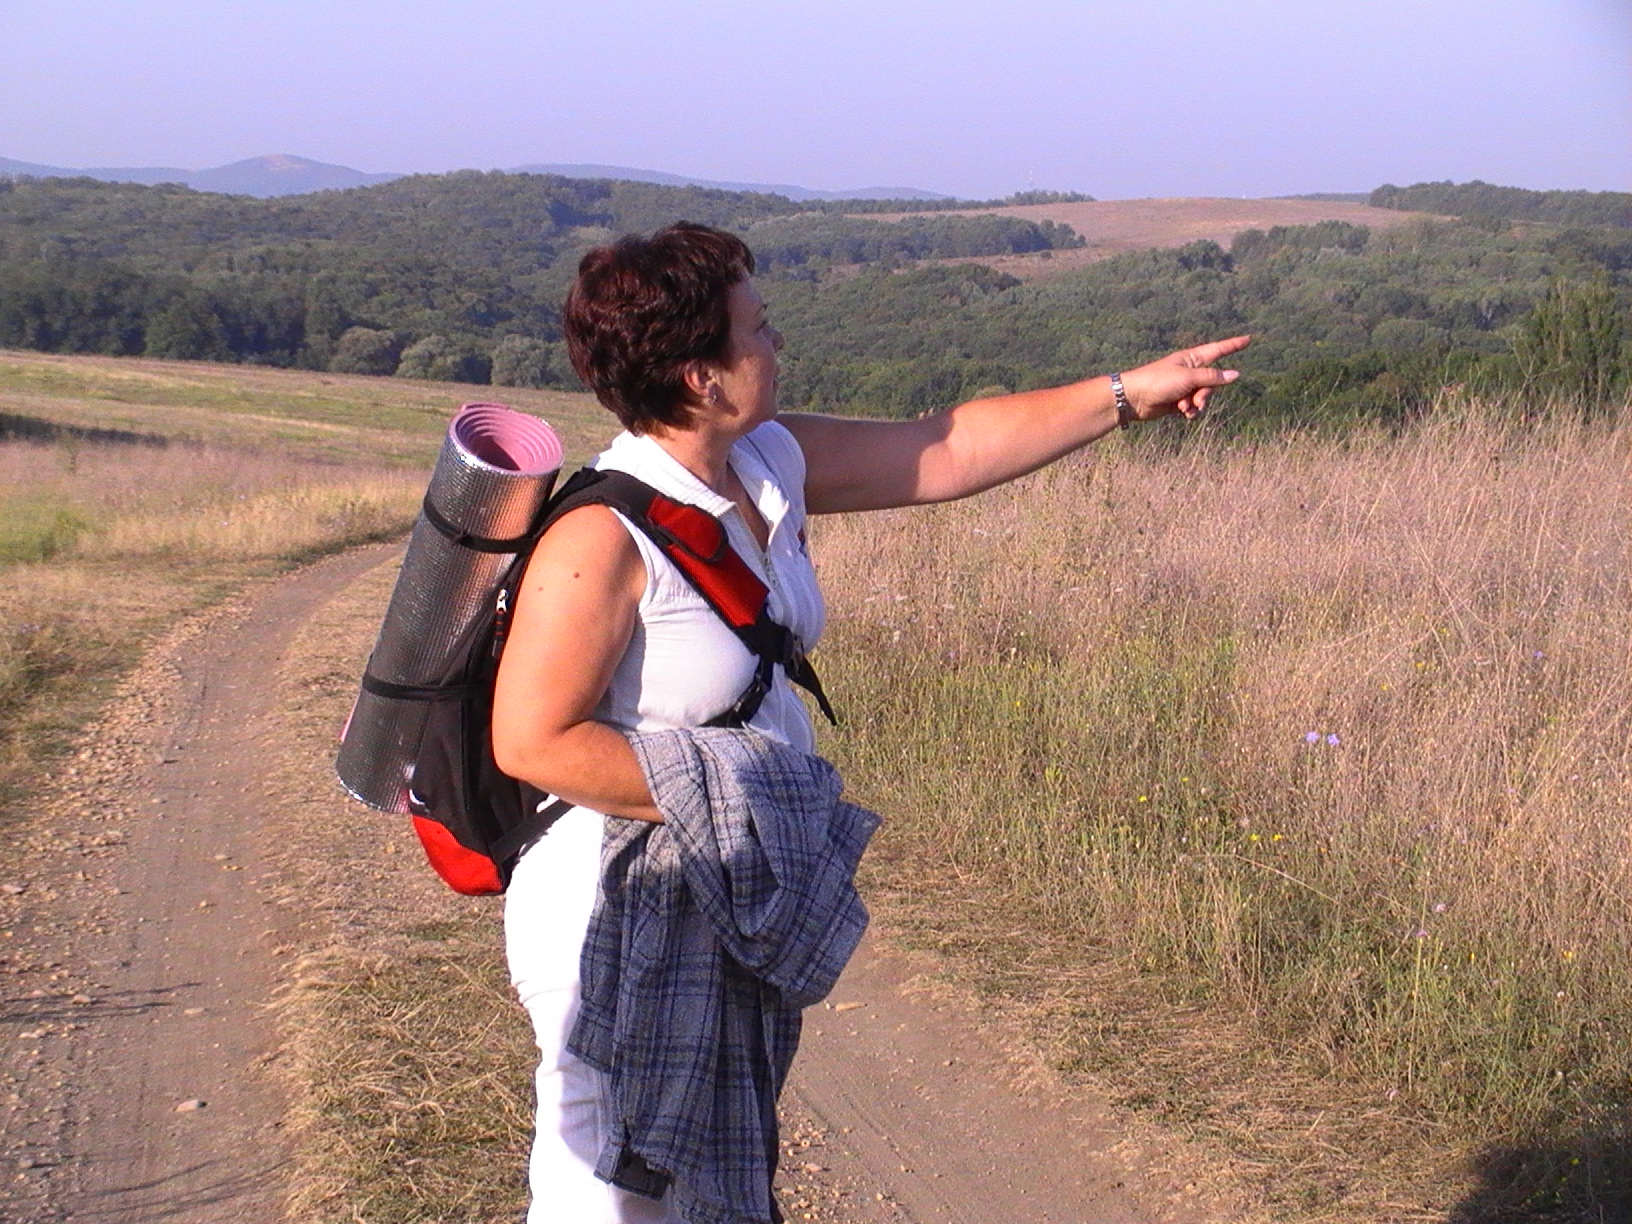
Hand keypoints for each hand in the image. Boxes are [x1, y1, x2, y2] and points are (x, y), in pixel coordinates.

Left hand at [1119, 335, 1249, 421]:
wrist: (1134, 398)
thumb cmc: (1158, 381)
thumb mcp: (1188, 377)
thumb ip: (1212, 377)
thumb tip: (1235, 374)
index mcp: (1192, 359)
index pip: (1218, 350)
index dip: (1233, 345)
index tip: (1248, 339)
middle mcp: (1190, 371)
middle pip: (1213, 382)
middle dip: (1207, 393)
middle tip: (1195, 399)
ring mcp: (1184, 386)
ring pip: (1204, 397)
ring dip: (1197, 404)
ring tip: (1184, 407)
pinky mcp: (1178, 401)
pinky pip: (1194, 407)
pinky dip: (1191, 411)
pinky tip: (1183, 414)